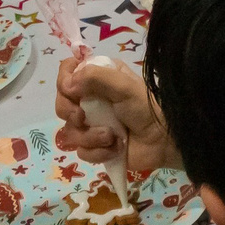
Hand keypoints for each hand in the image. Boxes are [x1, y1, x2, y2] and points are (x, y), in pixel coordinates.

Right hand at [54, 52, 176, 173]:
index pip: (67, 72)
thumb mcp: (123, 86)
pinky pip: (82, 151)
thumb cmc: (146, 108)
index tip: (70, 91)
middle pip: (61, 104)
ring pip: (70, 131)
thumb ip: (95, 77)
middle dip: (70, 113)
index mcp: (97, 77)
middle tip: (83, 118)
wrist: (163, 141)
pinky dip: (98, 152)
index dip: (63, 82)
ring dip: (91, 136)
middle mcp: (91, 99)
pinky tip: (115, 149)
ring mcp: (92, 124)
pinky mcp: (95, 147)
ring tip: (112, 137)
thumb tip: (67, 84)